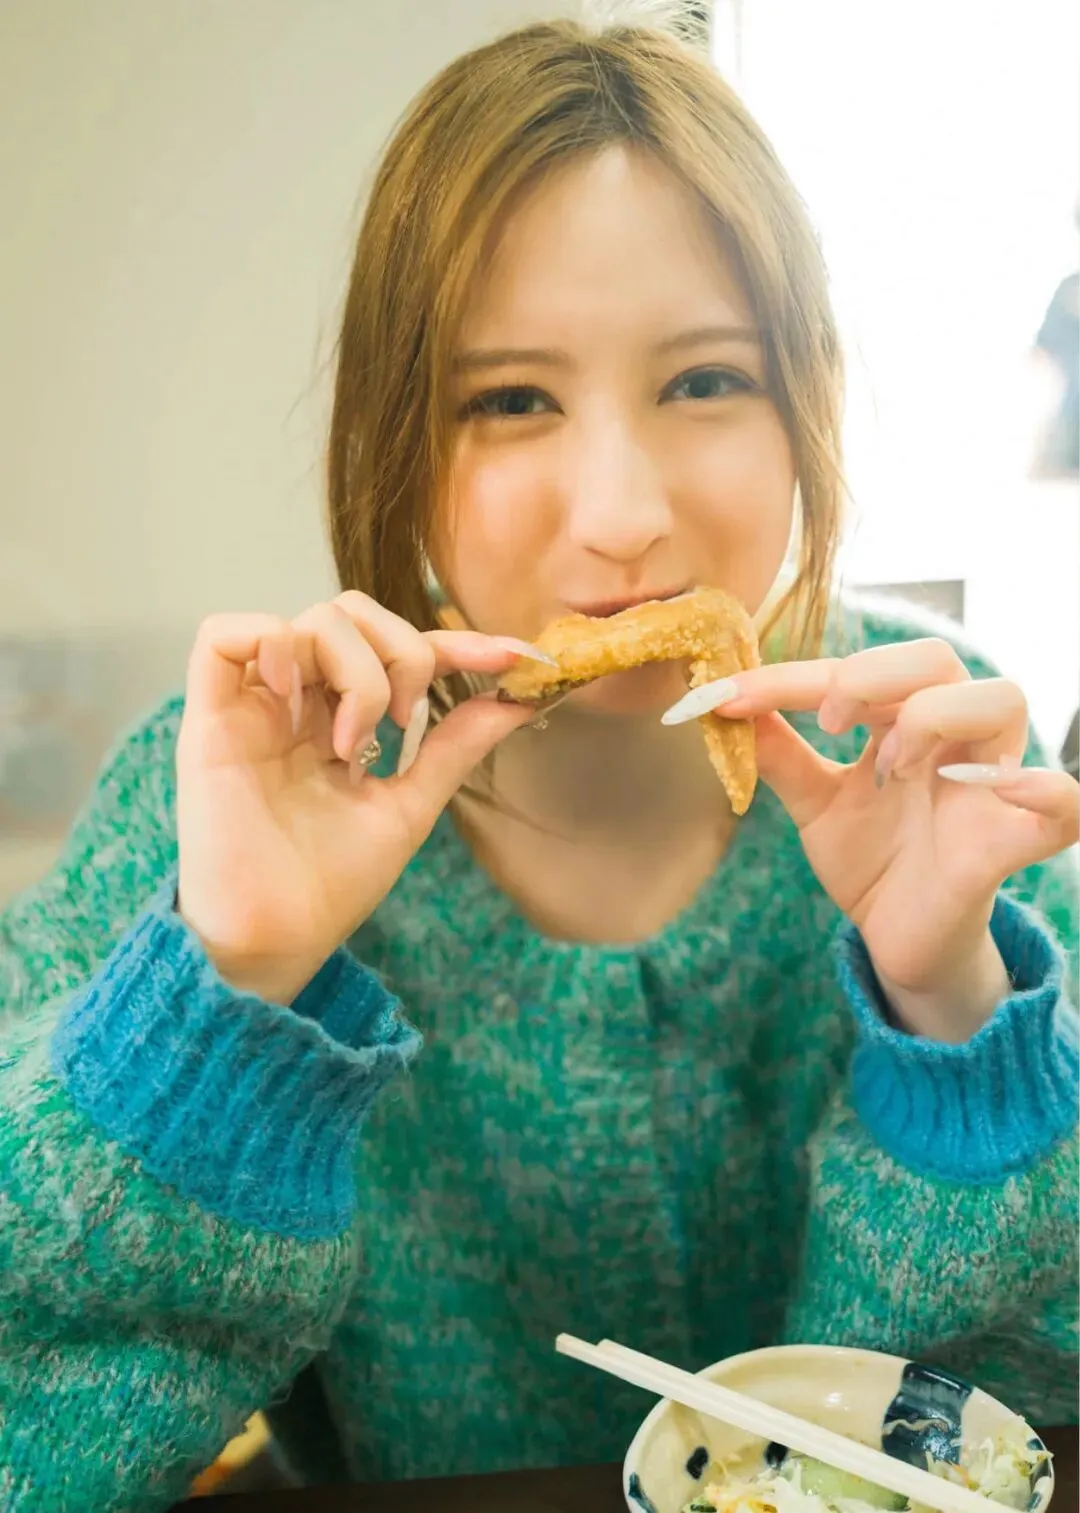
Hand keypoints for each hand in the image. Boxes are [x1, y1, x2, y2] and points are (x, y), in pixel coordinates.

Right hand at [176, 592, 537, 1002]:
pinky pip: (222, 634)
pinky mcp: (208, 718)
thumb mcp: (410, 804)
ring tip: (353, 741)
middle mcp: (295, 701)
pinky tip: (299, 695)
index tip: (510, 660)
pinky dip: (272, 641)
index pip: (394, 647)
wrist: (281, 937)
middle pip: (350, 613)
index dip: (453, 641)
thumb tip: (520, 699)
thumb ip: (454, 747)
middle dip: (401, 652)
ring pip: (307, 620)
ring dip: (354, 669)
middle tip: (406, 721)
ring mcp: (253, 705)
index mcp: (336, 716)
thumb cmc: (334, 881)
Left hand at [668, 638, 1079, 1039]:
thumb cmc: (872, 860)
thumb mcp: (815, 805)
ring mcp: (987, 785)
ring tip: (889, 764)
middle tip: (829, 722)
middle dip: (874, 676)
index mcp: (903, 721)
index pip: (854, 673)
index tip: (724, 696)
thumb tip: (720, 701)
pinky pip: (1064, 806)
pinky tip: (1005, 788)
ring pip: (1001, 700)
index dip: (789, 679)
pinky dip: (1047, 792)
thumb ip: (778, 755)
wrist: (898, 940)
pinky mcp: (1010, 842)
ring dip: (935, 716)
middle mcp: (952, 739)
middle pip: (937, 661)